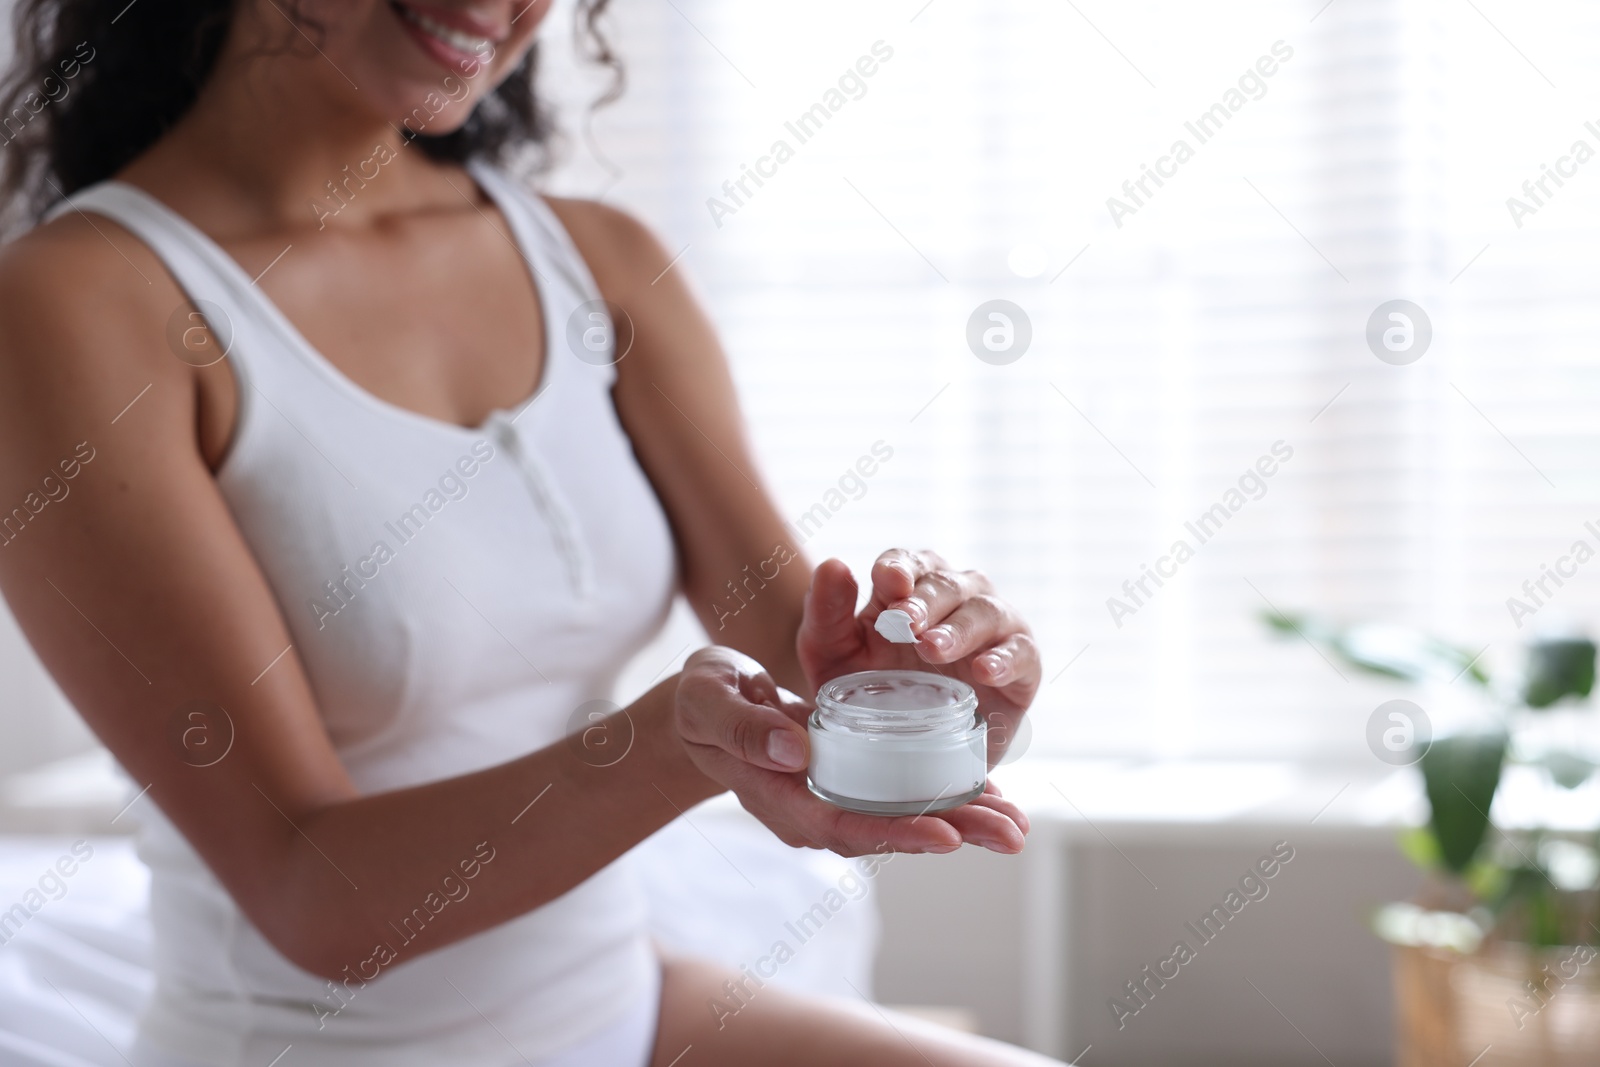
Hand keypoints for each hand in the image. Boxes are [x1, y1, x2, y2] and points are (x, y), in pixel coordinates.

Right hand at [673, 646, 1027, 855]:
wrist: (702, 704)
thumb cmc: (701, 701)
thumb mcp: (710, 702)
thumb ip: (746, 728)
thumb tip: (797, 751)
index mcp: (779, 799)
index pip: (843, 826)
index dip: (896, 832)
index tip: (947, 834)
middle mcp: (813, 810)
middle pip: (887, 831)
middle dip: (952, 832)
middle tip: (1011, 832)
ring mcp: (833, 798)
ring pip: (903, 817)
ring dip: (962, 821)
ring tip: (1016, 823)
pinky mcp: (850, 779)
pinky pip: (902, 794)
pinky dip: (945, 795)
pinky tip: (989, 794)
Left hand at [796, 550, 1040, 766]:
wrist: (903, 750)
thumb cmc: (865, 688)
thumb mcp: (830, 653)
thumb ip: (825, 612)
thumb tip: (833, 565)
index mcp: (910, 587)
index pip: (908, 563)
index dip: (900, 568)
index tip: (888, 583)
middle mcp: (956, 598)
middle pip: (947, 584)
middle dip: (925, 601)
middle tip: (905, 623)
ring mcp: (992, 629)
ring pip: (985, 610)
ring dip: (960, 627)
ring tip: (934, 648)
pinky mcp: (1022, 667)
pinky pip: (1022, 653)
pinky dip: (1006, 658)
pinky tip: (985, 671)